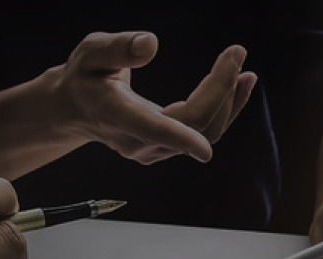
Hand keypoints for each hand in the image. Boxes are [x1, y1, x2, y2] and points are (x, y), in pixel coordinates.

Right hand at [54, 31, 256, 163]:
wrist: (76, 110)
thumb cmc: (84, 77)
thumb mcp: (91, 53)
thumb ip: (118, 48)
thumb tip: (151, 44)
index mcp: (119, 116)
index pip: (156, 130)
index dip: (183, 137)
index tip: (206, 144)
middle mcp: (138, 141)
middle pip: (194, 126)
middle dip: (222, 91)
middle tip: (236, 53)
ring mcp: (153, 150)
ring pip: (204, 133)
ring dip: (230, 102)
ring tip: (246, 71)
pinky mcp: (165, 149)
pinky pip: (203, 134)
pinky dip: (225, 110)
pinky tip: (237, 85)